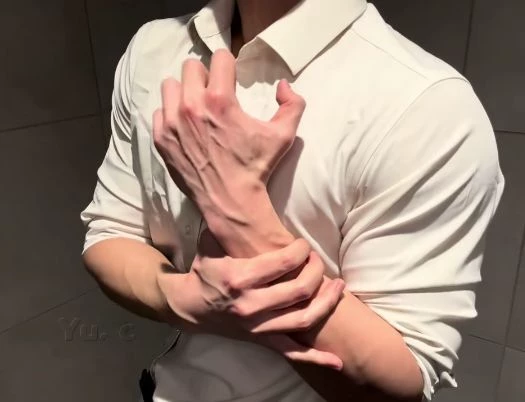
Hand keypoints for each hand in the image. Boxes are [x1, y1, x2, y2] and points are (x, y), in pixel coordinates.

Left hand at [152, 49, 305, 222]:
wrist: (230, 201)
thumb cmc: (256, 168)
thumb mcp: (283, 136)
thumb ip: (292, 104)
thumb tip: (283, 84)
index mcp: (220, 100)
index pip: (219, 57)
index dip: (228, 65)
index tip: (230, 78)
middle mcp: (191, 106)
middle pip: (190, 66)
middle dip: (204, 76)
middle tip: (212, 93)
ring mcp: (172, 123)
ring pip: (170, 86)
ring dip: (184, 92)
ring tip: (195, 108)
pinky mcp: (161, 139)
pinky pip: (159, 111)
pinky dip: (170, 115)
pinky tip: (184, 127)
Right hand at [157, 235, 345, 369]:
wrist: (189, 307)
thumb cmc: (204, 271)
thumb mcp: (212, 244)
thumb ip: (229, 228)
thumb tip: (244, 201)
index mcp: (239, 277)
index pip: (284, 262)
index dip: (301, 250)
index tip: (304, 245)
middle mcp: (251, 304)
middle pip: (300, 288)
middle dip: (316, 269)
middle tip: (318, 260)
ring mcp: (258, 326)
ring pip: (303, 318)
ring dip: (327, 302)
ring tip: (339, 286)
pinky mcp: (261, 340)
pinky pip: (292, 352)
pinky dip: (315, 358)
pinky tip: (336, 360)